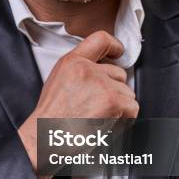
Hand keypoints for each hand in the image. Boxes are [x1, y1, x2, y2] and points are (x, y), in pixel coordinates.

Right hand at [17, 30, 138, 178]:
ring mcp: (102, 84)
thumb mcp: (58, 81)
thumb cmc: (50, 118)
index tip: (119, 52)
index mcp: (72, 61)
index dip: (114, 46)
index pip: (100, 39)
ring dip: (119, 107)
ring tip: (98, 117)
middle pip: (119, 73)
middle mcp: (88, 69)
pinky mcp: (112, 101)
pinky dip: (124, 119)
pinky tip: (106, 123)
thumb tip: (102, 71)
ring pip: (127, 93)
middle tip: (96, 106)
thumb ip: (80, 70)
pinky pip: (132, 108)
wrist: (46, 139)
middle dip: (114, 90)